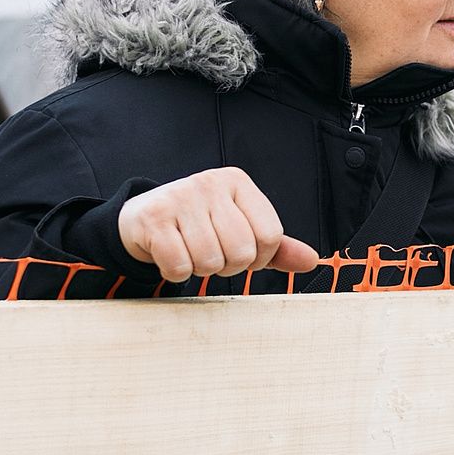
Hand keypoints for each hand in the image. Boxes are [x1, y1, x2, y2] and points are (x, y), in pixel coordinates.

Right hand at [117, 167, 320, 282]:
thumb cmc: (197, 224)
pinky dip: (176, 272)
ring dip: (200, 270)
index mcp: (238, 182)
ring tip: (190, 251)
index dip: (258, 258)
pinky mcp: (154, 219)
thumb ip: (275, 246)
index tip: (240, 253)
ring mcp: (180, 198)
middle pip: (242, 252)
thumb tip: (312, 260)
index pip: (270, 235)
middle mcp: (209, 183)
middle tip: (211, 254)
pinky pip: (180, 266)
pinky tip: (171, 255)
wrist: (141, 217)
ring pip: (210, 262)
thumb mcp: (239, 227)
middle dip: (228, 266)